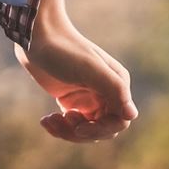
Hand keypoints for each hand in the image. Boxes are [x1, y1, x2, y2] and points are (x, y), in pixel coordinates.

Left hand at [15, 18, 139, 143]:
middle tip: (62, 121)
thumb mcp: (90, 70)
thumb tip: (131, 115)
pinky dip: (59, 126)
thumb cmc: (64, 50)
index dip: (101, 130)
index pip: (118, 122)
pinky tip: (46, 120)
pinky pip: (72, 123)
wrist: (36, 36)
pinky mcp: (71, 99)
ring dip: (67, 131)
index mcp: (116, 85)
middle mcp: (106, 93)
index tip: (79, 127)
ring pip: (86, 129)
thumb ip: (114, 90)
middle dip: (81, 132)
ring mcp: (88, 97)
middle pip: (102, 130)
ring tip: (49, 121)